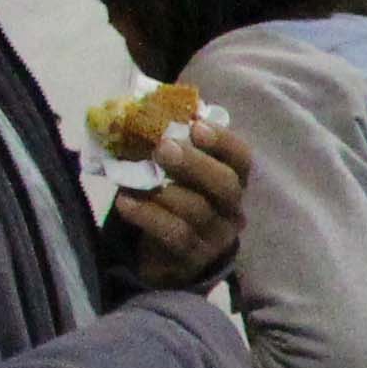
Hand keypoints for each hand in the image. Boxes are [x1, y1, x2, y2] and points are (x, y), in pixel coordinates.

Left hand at [126, 118, 249, 285]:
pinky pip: (173, 233)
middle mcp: (232, 210)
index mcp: (233, 182)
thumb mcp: (178, 176)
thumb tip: (147, 110)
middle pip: (226, 185)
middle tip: (163, 147)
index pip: (241, 159)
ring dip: (163, 190)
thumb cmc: (174, 203)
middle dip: (194, 163)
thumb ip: (172, 147)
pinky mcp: (193, 257)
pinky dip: (147, 215)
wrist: (168, 257)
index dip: (223, 141)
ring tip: (133, 179)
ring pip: (197, 210)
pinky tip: (125, 202)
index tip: (196, 125)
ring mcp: (215, 236)